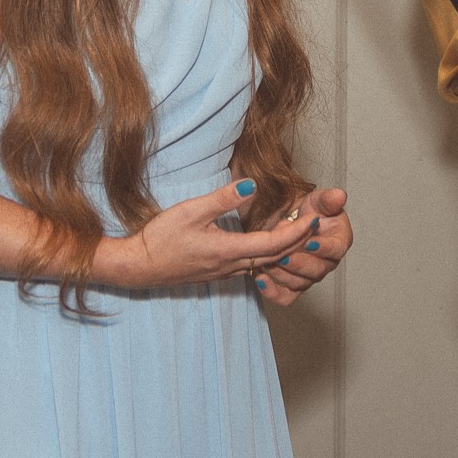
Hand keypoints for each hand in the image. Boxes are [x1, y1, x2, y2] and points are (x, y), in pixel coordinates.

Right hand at [97, 179, 309, 290]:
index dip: (297, 231)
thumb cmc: (162, 238)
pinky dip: (268, 255)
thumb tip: (252, 185)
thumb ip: (222, 199)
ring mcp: (226, 272)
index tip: (314, 218)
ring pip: (265, 263)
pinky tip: (268, 246)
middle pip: (276, 256)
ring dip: (285, 248)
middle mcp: (233, 265)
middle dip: (299, 240)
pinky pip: (252, 265)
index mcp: (229, 249)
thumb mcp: (190, 211)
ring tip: (298, 232)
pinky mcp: (219, 272)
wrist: (141, 266)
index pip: (275, 243)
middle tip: (315, 223)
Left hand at [250, 186, 351, 308]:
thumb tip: (340, 195)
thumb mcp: (318, 200)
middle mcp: (326, 262)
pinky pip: (286, 296)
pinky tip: (260, 280)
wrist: (292, 219)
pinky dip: (273, 292)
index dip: (323, 248)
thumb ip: (328, 199)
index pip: (335, 249)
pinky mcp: (293, 284)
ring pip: (299, 283)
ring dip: (282, 274)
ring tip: (266, 262)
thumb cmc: (309, 209)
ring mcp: (309, 275)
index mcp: (338, 241)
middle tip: (282, 256)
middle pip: (317, 271)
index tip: (309, 243)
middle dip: (298, 263)